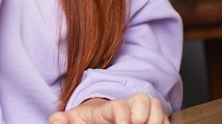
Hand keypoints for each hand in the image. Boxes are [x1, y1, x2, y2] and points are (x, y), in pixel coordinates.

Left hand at [48, 93, 169, 123]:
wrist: (99, 117)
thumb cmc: (87, 120)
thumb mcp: (73, 120)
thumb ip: (62, 120)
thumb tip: (54, 121)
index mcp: (106, 108)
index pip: (117, 105)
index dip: (123, 114)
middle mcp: (126, 105)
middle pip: (143, 99)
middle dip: (144, 116)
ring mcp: (140, 110)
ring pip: (157, 106)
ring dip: (156, 120)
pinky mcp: (152, 117)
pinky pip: (167, 117)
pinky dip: (164, 123)